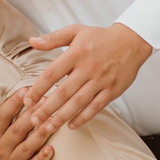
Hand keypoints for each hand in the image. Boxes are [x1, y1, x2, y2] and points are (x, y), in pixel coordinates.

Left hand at [25, 23, 152, 131]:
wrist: (131, 41)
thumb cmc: (100, 37)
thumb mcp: (76, 31)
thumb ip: (53, 38)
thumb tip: (32, 41)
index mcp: (76, 53)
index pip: (52, 74)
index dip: (38, 88)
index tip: (27, 100)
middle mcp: (87, 68)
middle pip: (63, 92)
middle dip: (47, 108)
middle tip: (33, 120)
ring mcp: (101, 81)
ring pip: (78, 102)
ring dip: (62, 117)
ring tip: (49, 127)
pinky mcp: (112, 90)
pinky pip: (96, 107)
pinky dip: (83, 118)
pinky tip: (71, 125)